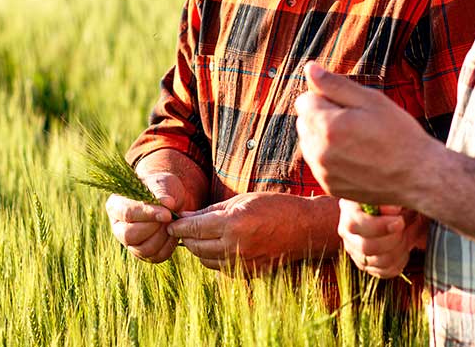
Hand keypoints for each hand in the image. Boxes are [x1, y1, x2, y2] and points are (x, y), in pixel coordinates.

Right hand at [105, 170, 188, 262]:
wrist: (172, 199)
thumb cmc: (162, 188)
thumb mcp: (161, 183)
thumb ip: (161, 192)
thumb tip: (167, 203)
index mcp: (115, 206)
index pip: (127, 213)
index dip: (148, 214)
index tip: (167, 213)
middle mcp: (118, 227)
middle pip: (129, 235)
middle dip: (154, 228)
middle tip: (170, 217)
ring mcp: (130, 243)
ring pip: (142, 249)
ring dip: (162, 237)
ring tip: (172, 223)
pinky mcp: (143, 253)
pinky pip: (155, 257)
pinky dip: (168, 246)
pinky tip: (173, 233)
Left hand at [167, 192, 337, 272]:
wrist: (304, 228)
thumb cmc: (275, 207)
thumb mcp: (242, 200)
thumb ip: (211, 211)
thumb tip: (185, 217)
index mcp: (233, 224)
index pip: (193, 229)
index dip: (178, 226)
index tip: (170, 222)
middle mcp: (235, 246)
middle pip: (195, 246)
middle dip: (186, 237)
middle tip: (183, 228)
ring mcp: (241, 263)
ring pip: (205, 260)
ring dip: (198, 248)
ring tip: (200, 236)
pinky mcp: (247, 274)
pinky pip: (220, 268)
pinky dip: (214, 257)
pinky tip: (218, 245)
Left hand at [294, 62, 437, 204]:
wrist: (417, 176)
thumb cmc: (398, 133)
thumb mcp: (371, 100)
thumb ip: (335, 84)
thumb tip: (309, 68)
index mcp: (327, 126)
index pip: (304, 100)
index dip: (326, 97)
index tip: (350, 106)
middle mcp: (319, 152)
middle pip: (304, 121)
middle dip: (322, 116)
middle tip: (356, 122)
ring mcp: (323, 172)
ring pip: (309, 143)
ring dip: (324, 137)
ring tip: (357, 140)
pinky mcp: (329, 186)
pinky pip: (319, 163)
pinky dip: (331, 157)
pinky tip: (357, 157)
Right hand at [339, 200, 427, 278]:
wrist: (392, 206)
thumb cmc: (391, 196)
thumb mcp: (390, 190)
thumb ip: (391, 197)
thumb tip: (393, 210)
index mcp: (349, 208)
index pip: (355, 223)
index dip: (379, 226)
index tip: (400, 221)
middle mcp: (346, 231)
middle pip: (367, 247)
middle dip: (394, 239)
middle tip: (406, 225)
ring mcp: (354, 249)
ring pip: (377, 261)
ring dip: (400, 249)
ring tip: (408, 233)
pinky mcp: (365, 263)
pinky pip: (384, 271)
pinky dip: (400, 261)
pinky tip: (405, 246)